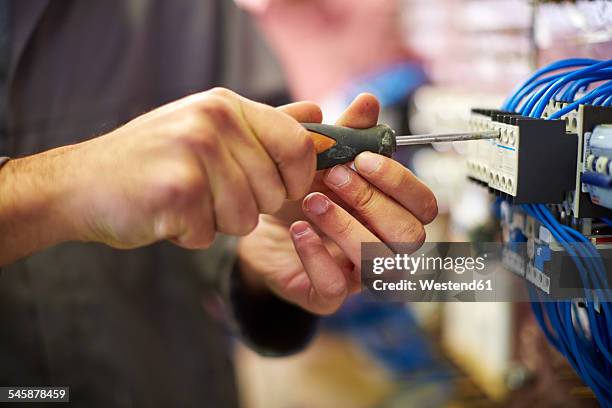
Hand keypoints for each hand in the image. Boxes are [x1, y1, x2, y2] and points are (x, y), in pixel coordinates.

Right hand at [0, 88, 317, 263]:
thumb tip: (318, 114)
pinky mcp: (177, 189)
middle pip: (274, 191)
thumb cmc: (153, 162)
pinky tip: (165, 215)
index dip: (298, 178)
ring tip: (185, 203)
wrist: (80, 184)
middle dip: (248, 208)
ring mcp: (194, 152)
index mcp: (227, 106)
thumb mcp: (210, 130)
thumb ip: (265, 126)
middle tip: (207, 195)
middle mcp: (214, 121)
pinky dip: (189, 235)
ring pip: (246, 218)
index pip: (298, 145)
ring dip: (217, 224)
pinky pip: (209, 234)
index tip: (281, 191)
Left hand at [237, 94, 437, 314]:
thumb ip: (344, 133)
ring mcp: (356, 275)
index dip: (400, 183)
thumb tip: (368, 101)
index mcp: (389, 212)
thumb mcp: (316, 156)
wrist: (252, 221)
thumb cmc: (293, 189)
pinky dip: (317, 255)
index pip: (425, 206)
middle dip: (372, 203)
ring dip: (347, 227)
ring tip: (310, 200)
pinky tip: (298, 230)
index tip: (363, 159)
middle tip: (333, 177)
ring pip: (380, 264)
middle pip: (411, 237)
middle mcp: (382, 246)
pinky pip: (336, 287)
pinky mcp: (323, 295)